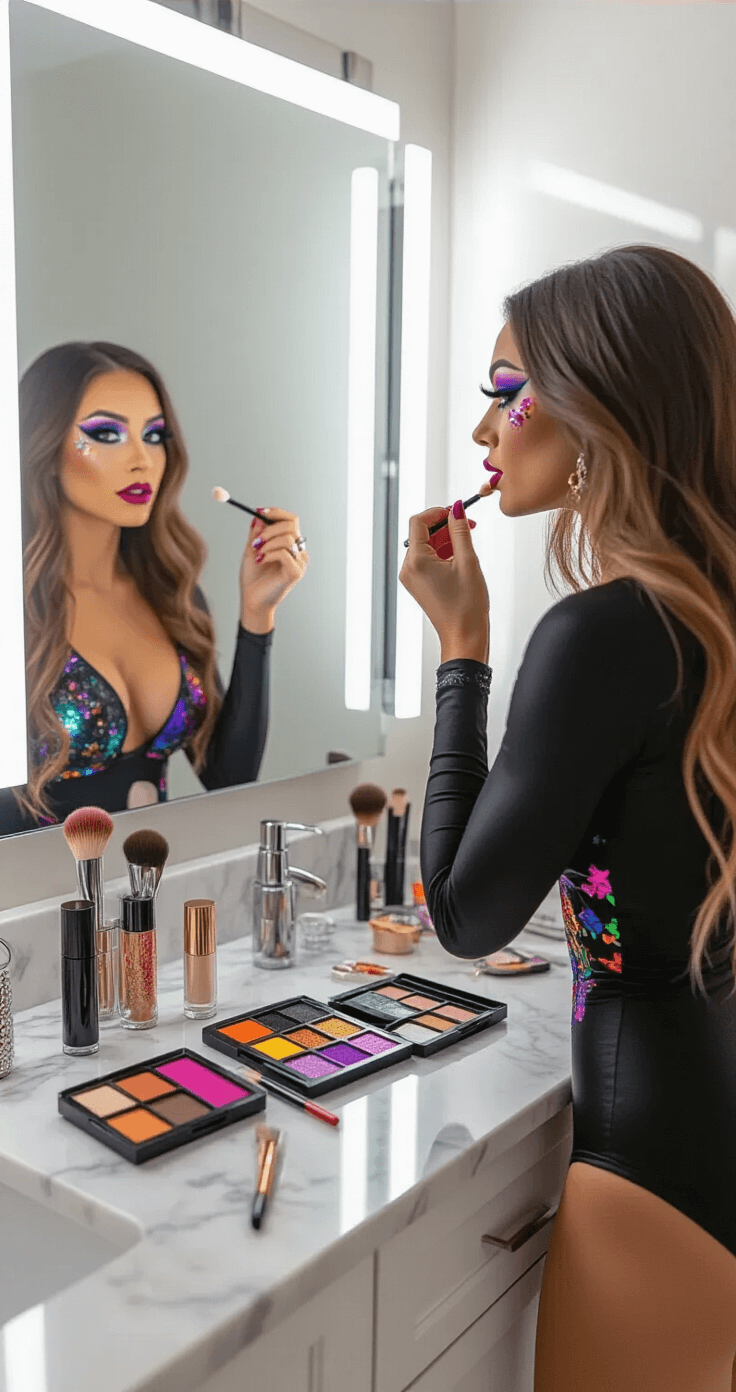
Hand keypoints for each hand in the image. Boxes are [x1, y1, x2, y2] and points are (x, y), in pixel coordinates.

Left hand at [239, 507, 308, 632]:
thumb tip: (259, 516)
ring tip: (256, 552)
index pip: (291, 520)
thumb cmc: (253, 577)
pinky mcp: (296, 572)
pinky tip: (260, 560)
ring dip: (268, 542)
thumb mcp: (251, 549)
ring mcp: (299, 562)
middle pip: (292, 525)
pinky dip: (269, 554)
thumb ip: (256, 533)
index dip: (277, 513)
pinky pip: (284, 554)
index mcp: (289, 544)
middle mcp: (298, 551)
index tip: (260, 511)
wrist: (251, 599)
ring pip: (288, 539)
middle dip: (270, 529)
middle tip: (256, 540)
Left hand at [399, 500, 488, 663]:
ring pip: (426, 546)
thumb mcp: (467, 561)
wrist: (464, 637)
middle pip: (422, 534)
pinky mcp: (419, 585)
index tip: (456, 510)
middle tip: (468, 524)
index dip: (438, 512)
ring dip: (446, 539)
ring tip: (468, 542)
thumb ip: (460, 531)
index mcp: (416, 561)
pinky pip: (427, 560)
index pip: (418, 522)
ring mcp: (412, 578)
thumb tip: (457, 509)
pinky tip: (460, 557)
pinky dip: (442, 553)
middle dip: (444, 526)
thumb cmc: (466, 606)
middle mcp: (408, 569)